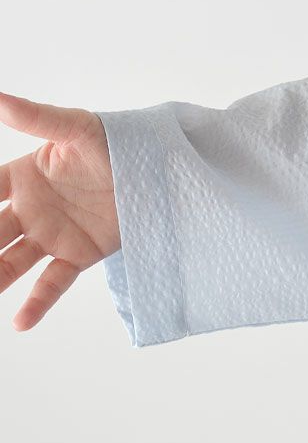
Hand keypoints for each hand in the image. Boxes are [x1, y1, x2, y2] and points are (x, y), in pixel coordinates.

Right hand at [0, 91, 118, 331]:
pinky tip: (19, 323)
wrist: (157, 171)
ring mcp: (53, 234)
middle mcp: (32, 209)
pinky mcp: (78, 254)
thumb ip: (37, 119)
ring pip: (13, 260)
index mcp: (24, 177)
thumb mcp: (77, 129)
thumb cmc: (117, 143)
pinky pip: (53, 281)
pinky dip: (37, 302)